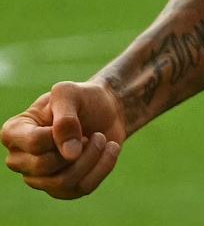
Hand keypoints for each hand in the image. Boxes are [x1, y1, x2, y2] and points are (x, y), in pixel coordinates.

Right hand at [3, 81, 127, 198]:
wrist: (106, 110)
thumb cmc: (82, 99)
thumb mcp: (70, 94)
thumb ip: (65, 119)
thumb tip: (70, 155)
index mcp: (14, 133)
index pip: (34, 142)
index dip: (61, 133)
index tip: (75, 118)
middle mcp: (20, 159)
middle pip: (44, 167)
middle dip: (79, 148)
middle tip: (93, 133)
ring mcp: (39, 178)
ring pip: (62, 183)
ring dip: (92, 158)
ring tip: (101, 139)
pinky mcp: (62, 189)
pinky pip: (82, 188)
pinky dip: (103, 167)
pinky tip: (110, 149)